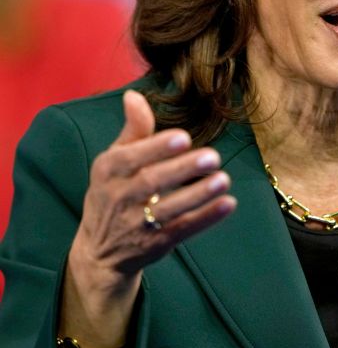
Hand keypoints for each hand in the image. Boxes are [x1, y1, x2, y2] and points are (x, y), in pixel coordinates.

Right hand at [68, 90, 236, 293]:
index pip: (129, 158)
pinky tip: (228, 204)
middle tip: (213, 156)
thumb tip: (134, 96)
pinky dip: (206, 218)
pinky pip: (183, 230)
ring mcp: (136, 224)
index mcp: (108, 171)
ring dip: (198, 195)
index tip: (184, 137)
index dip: (156, 148)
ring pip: (168, 209)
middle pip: (151, 183)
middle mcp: (118, 198)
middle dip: (182, 169)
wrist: (99, 252)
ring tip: (223, 179)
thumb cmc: (113, 193)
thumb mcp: (114, 161)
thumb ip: (133, 130)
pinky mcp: (156, 244)